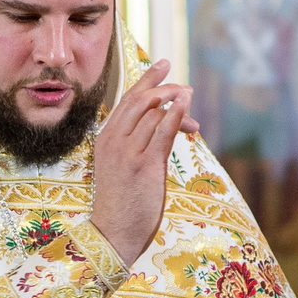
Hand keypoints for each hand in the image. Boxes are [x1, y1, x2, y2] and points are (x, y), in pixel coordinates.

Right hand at [92, 58, 199, 265]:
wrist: (111, 232)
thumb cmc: (119, 203)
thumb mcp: (121, 167)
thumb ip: (137, 144)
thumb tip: (164, 126)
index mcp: (106, 138)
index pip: (127, 99)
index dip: (147, 79)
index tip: (163, 64)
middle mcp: (114, 140)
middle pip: (140, 99)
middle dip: (165, 87)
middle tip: (186, 89)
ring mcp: (127, 151)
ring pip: (152, 111)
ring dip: (176, 102)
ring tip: (191, 103)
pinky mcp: (144, 165)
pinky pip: (162, 131)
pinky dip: (176, 114)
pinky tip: (186, 106)